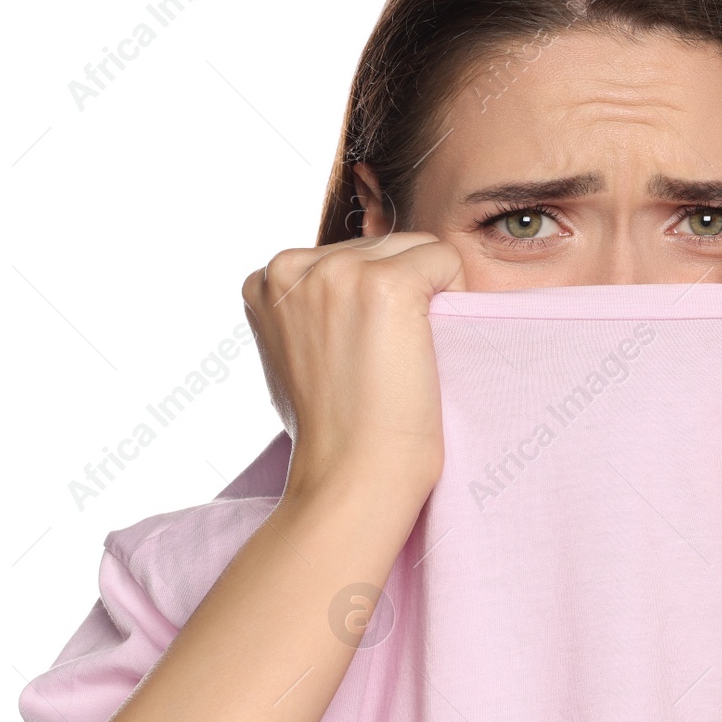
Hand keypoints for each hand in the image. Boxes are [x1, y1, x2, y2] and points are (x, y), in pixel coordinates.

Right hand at [241, 232, 465, 504]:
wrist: (352, 477)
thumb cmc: (333, 431)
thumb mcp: (297, 354)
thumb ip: (311, 309)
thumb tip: (350, 291)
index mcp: (265, 280)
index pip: (348, 256)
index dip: (370, 305)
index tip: (356, 360)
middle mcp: (291, 265)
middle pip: (382, 245)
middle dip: (399, 294)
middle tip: (382, 365)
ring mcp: (337, 270)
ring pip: (416, 248)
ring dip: (426, 297)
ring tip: (399, 358)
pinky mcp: (386, 284)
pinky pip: (447, 260)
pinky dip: (456, 299)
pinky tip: (425, 349)